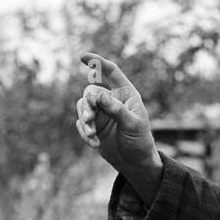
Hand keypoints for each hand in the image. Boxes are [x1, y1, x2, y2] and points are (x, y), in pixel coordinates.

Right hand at [74, 52, 162, 193]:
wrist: (134, 162)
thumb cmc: (139, 141)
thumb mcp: (132, 124)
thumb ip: (115, 108)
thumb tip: (99, 95)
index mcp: (125, 93)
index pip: (110, 72)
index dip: (97, 63)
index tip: (83, 57)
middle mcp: (111, 99)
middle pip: (91, 92)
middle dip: (88, 105)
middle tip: (89, 119)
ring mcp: (100, 112)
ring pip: (82, 106)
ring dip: (84, 120)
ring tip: (92, 135)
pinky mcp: (93, 125)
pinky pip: (81, 123)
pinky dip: (85, 133)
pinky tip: (95, 144)